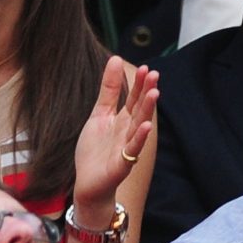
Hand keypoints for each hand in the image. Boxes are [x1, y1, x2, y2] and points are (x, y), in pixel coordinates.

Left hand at [72, 58, 158, 220]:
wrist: (88, 183)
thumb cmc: (94, 151)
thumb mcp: (98, 115)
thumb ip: (108, 90)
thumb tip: (114, 59)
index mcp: (122, 120)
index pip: (133, 98)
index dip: (138, 84)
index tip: (145, 68)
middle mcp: (127, 131)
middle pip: (139, 109)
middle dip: (146, 92)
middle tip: (154, 74)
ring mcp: (126, 147)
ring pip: (139, 125)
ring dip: (147, 110)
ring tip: (154, 93)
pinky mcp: (122, 163)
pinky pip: (132, 149)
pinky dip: (139, 138)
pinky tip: (146, 126)